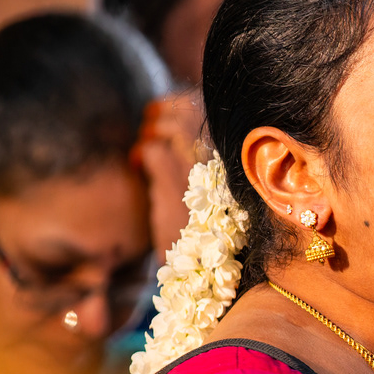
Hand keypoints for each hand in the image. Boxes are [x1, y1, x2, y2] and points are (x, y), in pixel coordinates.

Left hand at [134, 90, 207, 258]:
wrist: (215, 267)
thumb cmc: (220, 235)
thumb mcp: (223, 194)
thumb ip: (210, 163)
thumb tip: (186, 138)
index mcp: (236, 153)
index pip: (207, 108)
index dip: (182, 107)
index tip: (168, 120)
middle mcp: (222, 151)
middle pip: (186, 106)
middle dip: (163, 111)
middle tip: (150, 128)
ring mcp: (199, 161)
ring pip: (167, 122)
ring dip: (151, 131)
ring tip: (145, 152)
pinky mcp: (175, 175)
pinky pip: (151, 147)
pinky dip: (141, 153)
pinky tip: (137, 165)